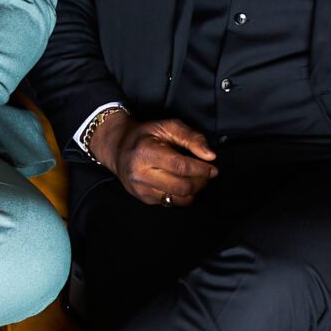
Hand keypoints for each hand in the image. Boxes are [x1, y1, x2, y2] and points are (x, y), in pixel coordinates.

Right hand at [89, 112, 217, 206]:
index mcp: (146, 152)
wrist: (117, 148)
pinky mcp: (144, 199)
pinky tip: (182, 184)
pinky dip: (183, 196)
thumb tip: (210, 156)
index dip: (201, 169)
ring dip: (194, 191)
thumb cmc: (145, 135)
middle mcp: (140, 173)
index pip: (180, 166)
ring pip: (178, 199)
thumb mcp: (167, 126)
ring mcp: (141, 189)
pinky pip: (171, 203)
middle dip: (200, 182)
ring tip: (197, 179)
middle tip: (207, 174)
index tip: (213, 168)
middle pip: (181, 187)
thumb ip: (191, 137)